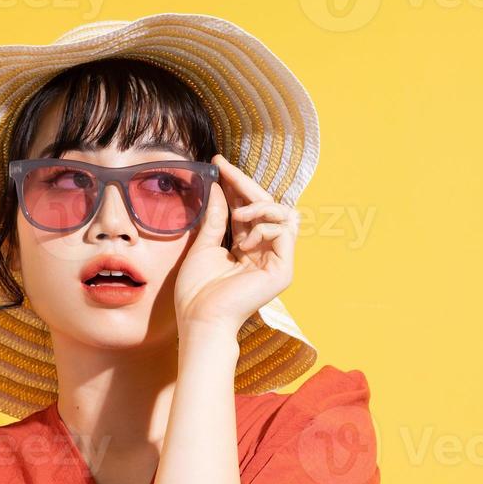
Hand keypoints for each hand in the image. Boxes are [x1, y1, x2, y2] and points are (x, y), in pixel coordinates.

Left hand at [173, 153, 298, 338]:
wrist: (200, 319)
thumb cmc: (197, 292)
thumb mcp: (204, 246)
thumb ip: (215, 219)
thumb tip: (219, 188)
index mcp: (247, 249)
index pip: (248, 209)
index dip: (236, 185)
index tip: (218, 164)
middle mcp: (265, 253)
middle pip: (267, 207)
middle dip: (245, 183)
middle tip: (224, 167)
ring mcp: (277, 262)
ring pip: (283, 214)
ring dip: (260, 205)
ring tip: (238, 213)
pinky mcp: (283, 270)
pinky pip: (284, 231)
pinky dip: (265, 225)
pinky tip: (245, 236)